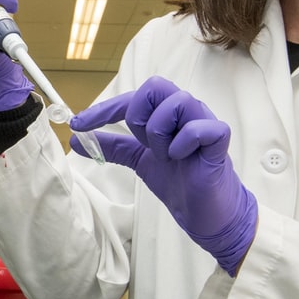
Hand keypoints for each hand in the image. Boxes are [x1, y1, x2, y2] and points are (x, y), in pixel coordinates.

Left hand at [72, 77, 258, 273]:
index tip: (78, 124)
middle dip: (139, 115)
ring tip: (166, 156)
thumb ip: (113, 147)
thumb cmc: (179, 180)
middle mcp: (185, 112)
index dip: (104, 109)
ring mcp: (204, 123)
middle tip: (143, 143)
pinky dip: (183, 142)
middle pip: (156, 86)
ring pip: (178, 101)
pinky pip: (201, 127)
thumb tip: (78, 139)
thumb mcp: (139, 160)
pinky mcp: (219, 142)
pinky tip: (181, 158)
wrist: (206, 213)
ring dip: (160, 132)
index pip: (133, 98)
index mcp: (167, 113)